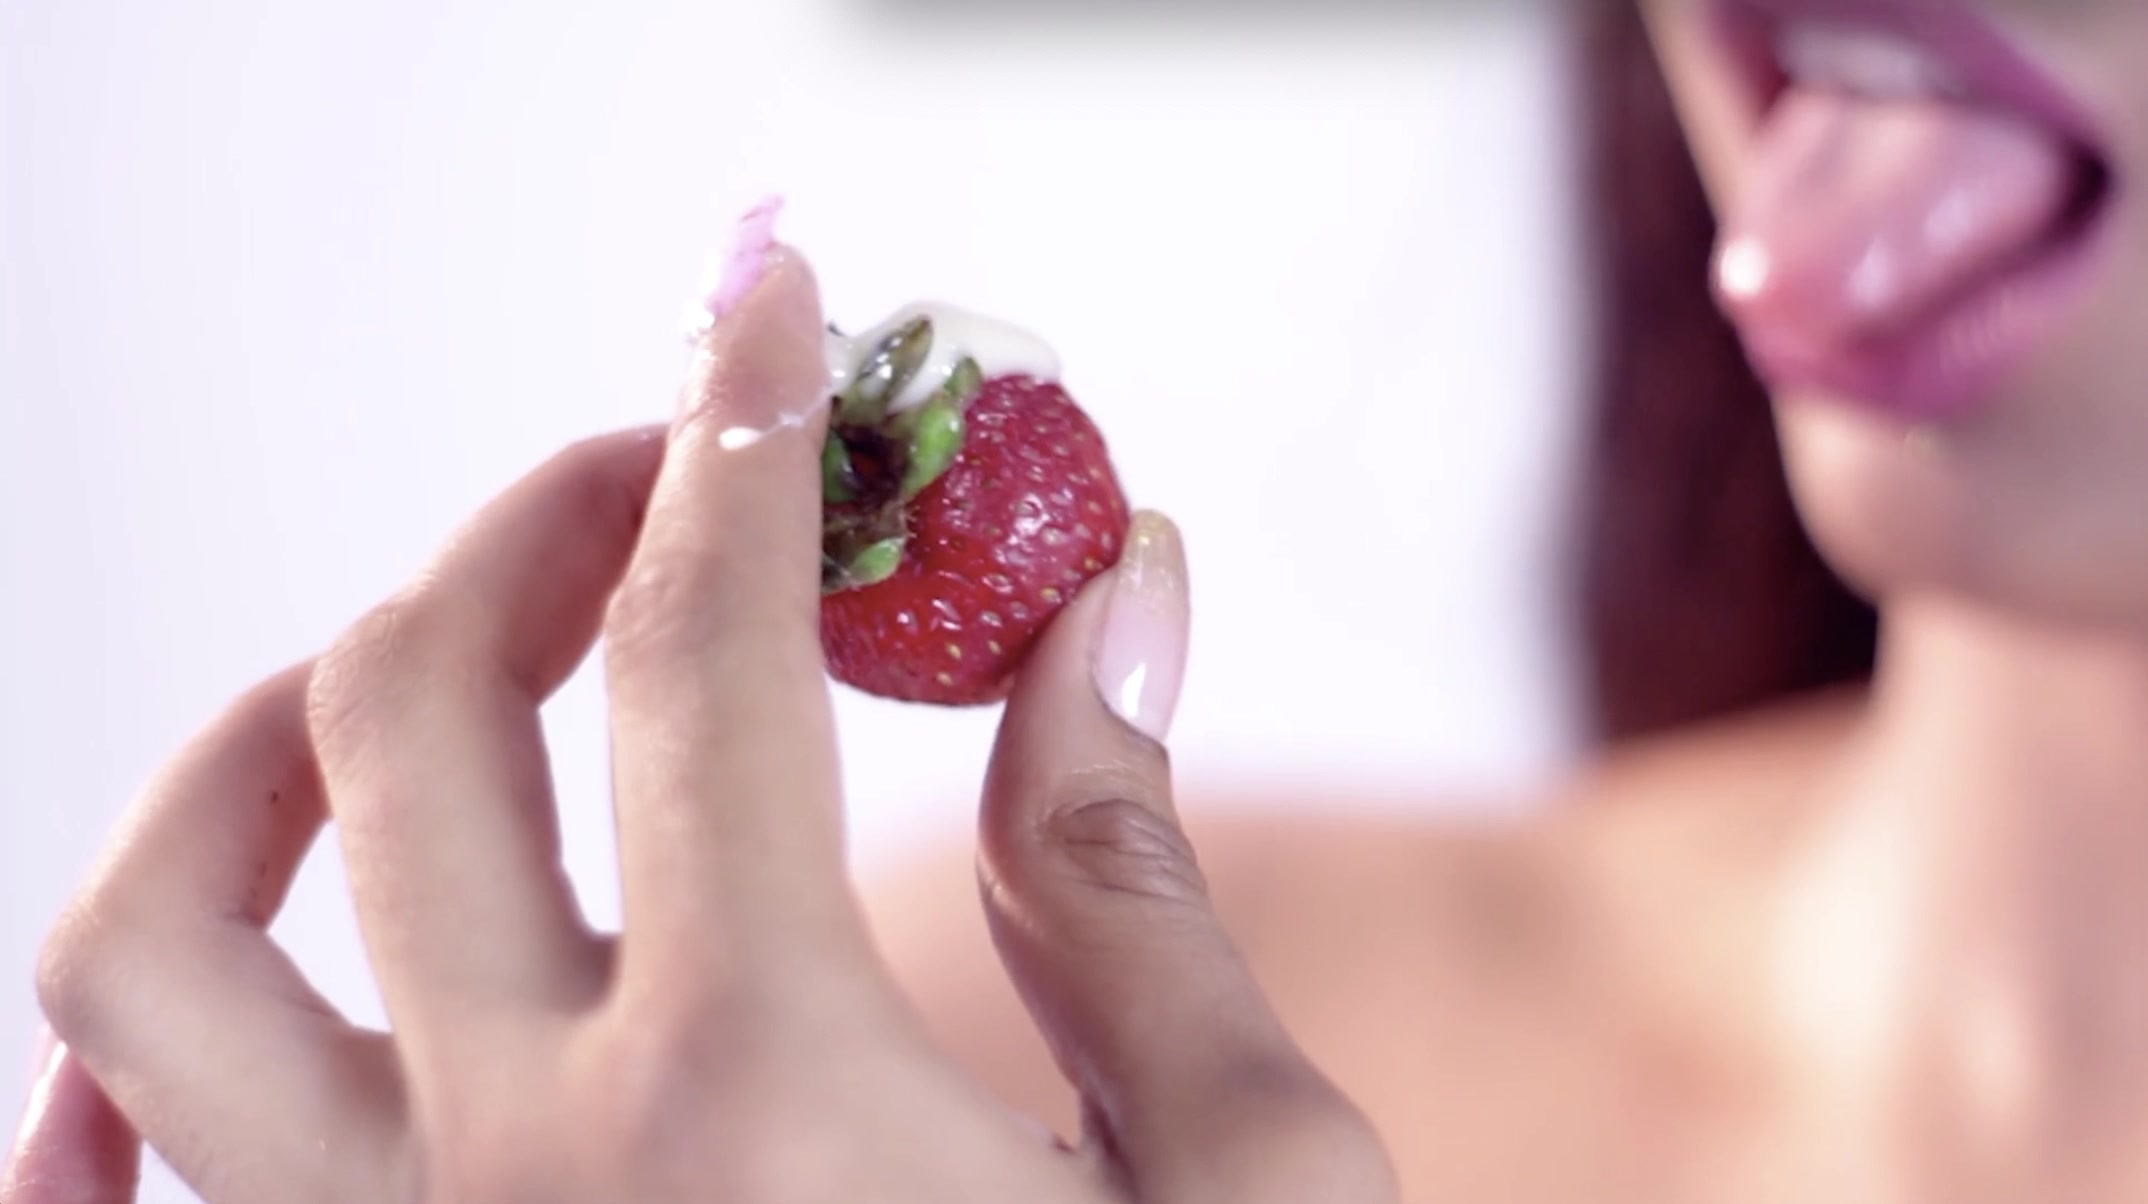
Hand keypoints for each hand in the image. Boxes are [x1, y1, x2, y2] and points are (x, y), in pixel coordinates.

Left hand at [7, 239, 1396, 1203]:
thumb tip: (1112, 594)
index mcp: (766, 1089)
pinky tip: (227, 993)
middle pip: (420, 710)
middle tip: (662, 464)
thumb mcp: (1244, 1185)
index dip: (748, 425)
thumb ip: (1134, 872)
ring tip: (388, 676)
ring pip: (158, 944)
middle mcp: (523, 1175)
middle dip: (541, 516)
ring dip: (256, 744)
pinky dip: (110, 1086)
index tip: (772, 298)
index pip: (713, 643)